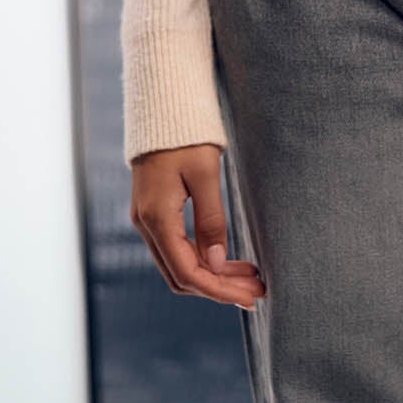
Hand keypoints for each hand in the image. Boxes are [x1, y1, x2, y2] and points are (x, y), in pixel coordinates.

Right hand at [130, 143, 265, 308]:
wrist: (162, 105)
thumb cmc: (186, 133)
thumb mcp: (205, 173)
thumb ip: (211, 219)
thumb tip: (216, 263)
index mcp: (157, 217)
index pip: (187, 272)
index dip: (219, 290)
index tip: (249, 297)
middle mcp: (146, 224)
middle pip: (182, 275)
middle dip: (219, 287)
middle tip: (256, 291)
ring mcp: (147, 219)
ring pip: (180, 263)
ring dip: (213, 274)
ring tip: (250, 278)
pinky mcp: (155, 212)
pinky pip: (177, 247)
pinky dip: (203, 258)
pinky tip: (227, 259)